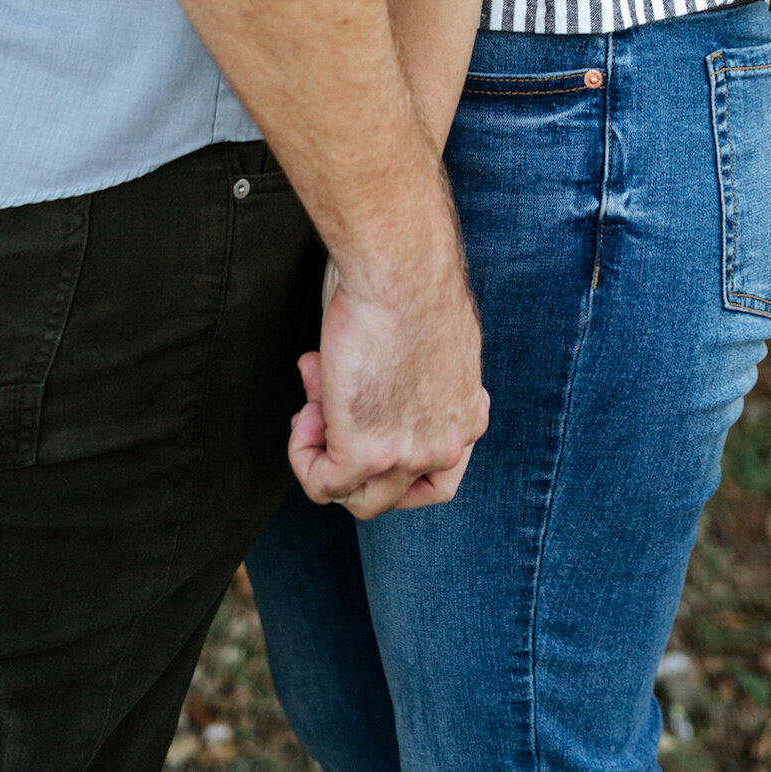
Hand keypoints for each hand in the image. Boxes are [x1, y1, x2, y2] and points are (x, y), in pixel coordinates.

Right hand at [288, 252, 487, 520]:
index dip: (396, 453)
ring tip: (313, 403)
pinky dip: (304, 457)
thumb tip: (369, 381)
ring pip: (359, 498)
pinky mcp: (364, 455)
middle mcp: (445, 447)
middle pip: (396, 491)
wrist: (400, 273)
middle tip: (329, 403)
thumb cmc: (413, 285)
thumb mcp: (433, 344)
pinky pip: (324, 484)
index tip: (369, 417)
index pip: (438, 472)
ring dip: (327, 454)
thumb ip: (415, 378)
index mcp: (467, 417)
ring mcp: (404, 457)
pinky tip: (302, 420)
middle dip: (355, 449)